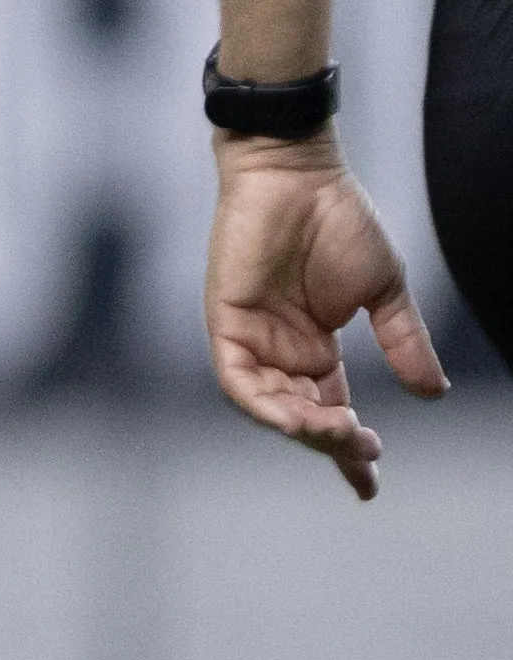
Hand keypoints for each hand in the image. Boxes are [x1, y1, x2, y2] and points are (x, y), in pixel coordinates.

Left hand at [206, 134, 442, 494]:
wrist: (299, 173)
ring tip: (344, 434)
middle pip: (301, 417)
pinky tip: (298, 418)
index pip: (329, 411)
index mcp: (315, 348)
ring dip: (305, 428)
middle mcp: (280, 351)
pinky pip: (238, 380)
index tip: (370, 485)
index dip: (348, 451)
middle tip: (367, 453)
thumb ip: (402, 343)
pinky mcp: (226, 323)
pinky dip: (265, 404)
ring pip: (269, 407)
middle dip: (333, 444)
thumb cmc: (339, 220)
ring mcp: (251, 338)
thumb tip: (433, 394)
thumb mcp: (383, 291)